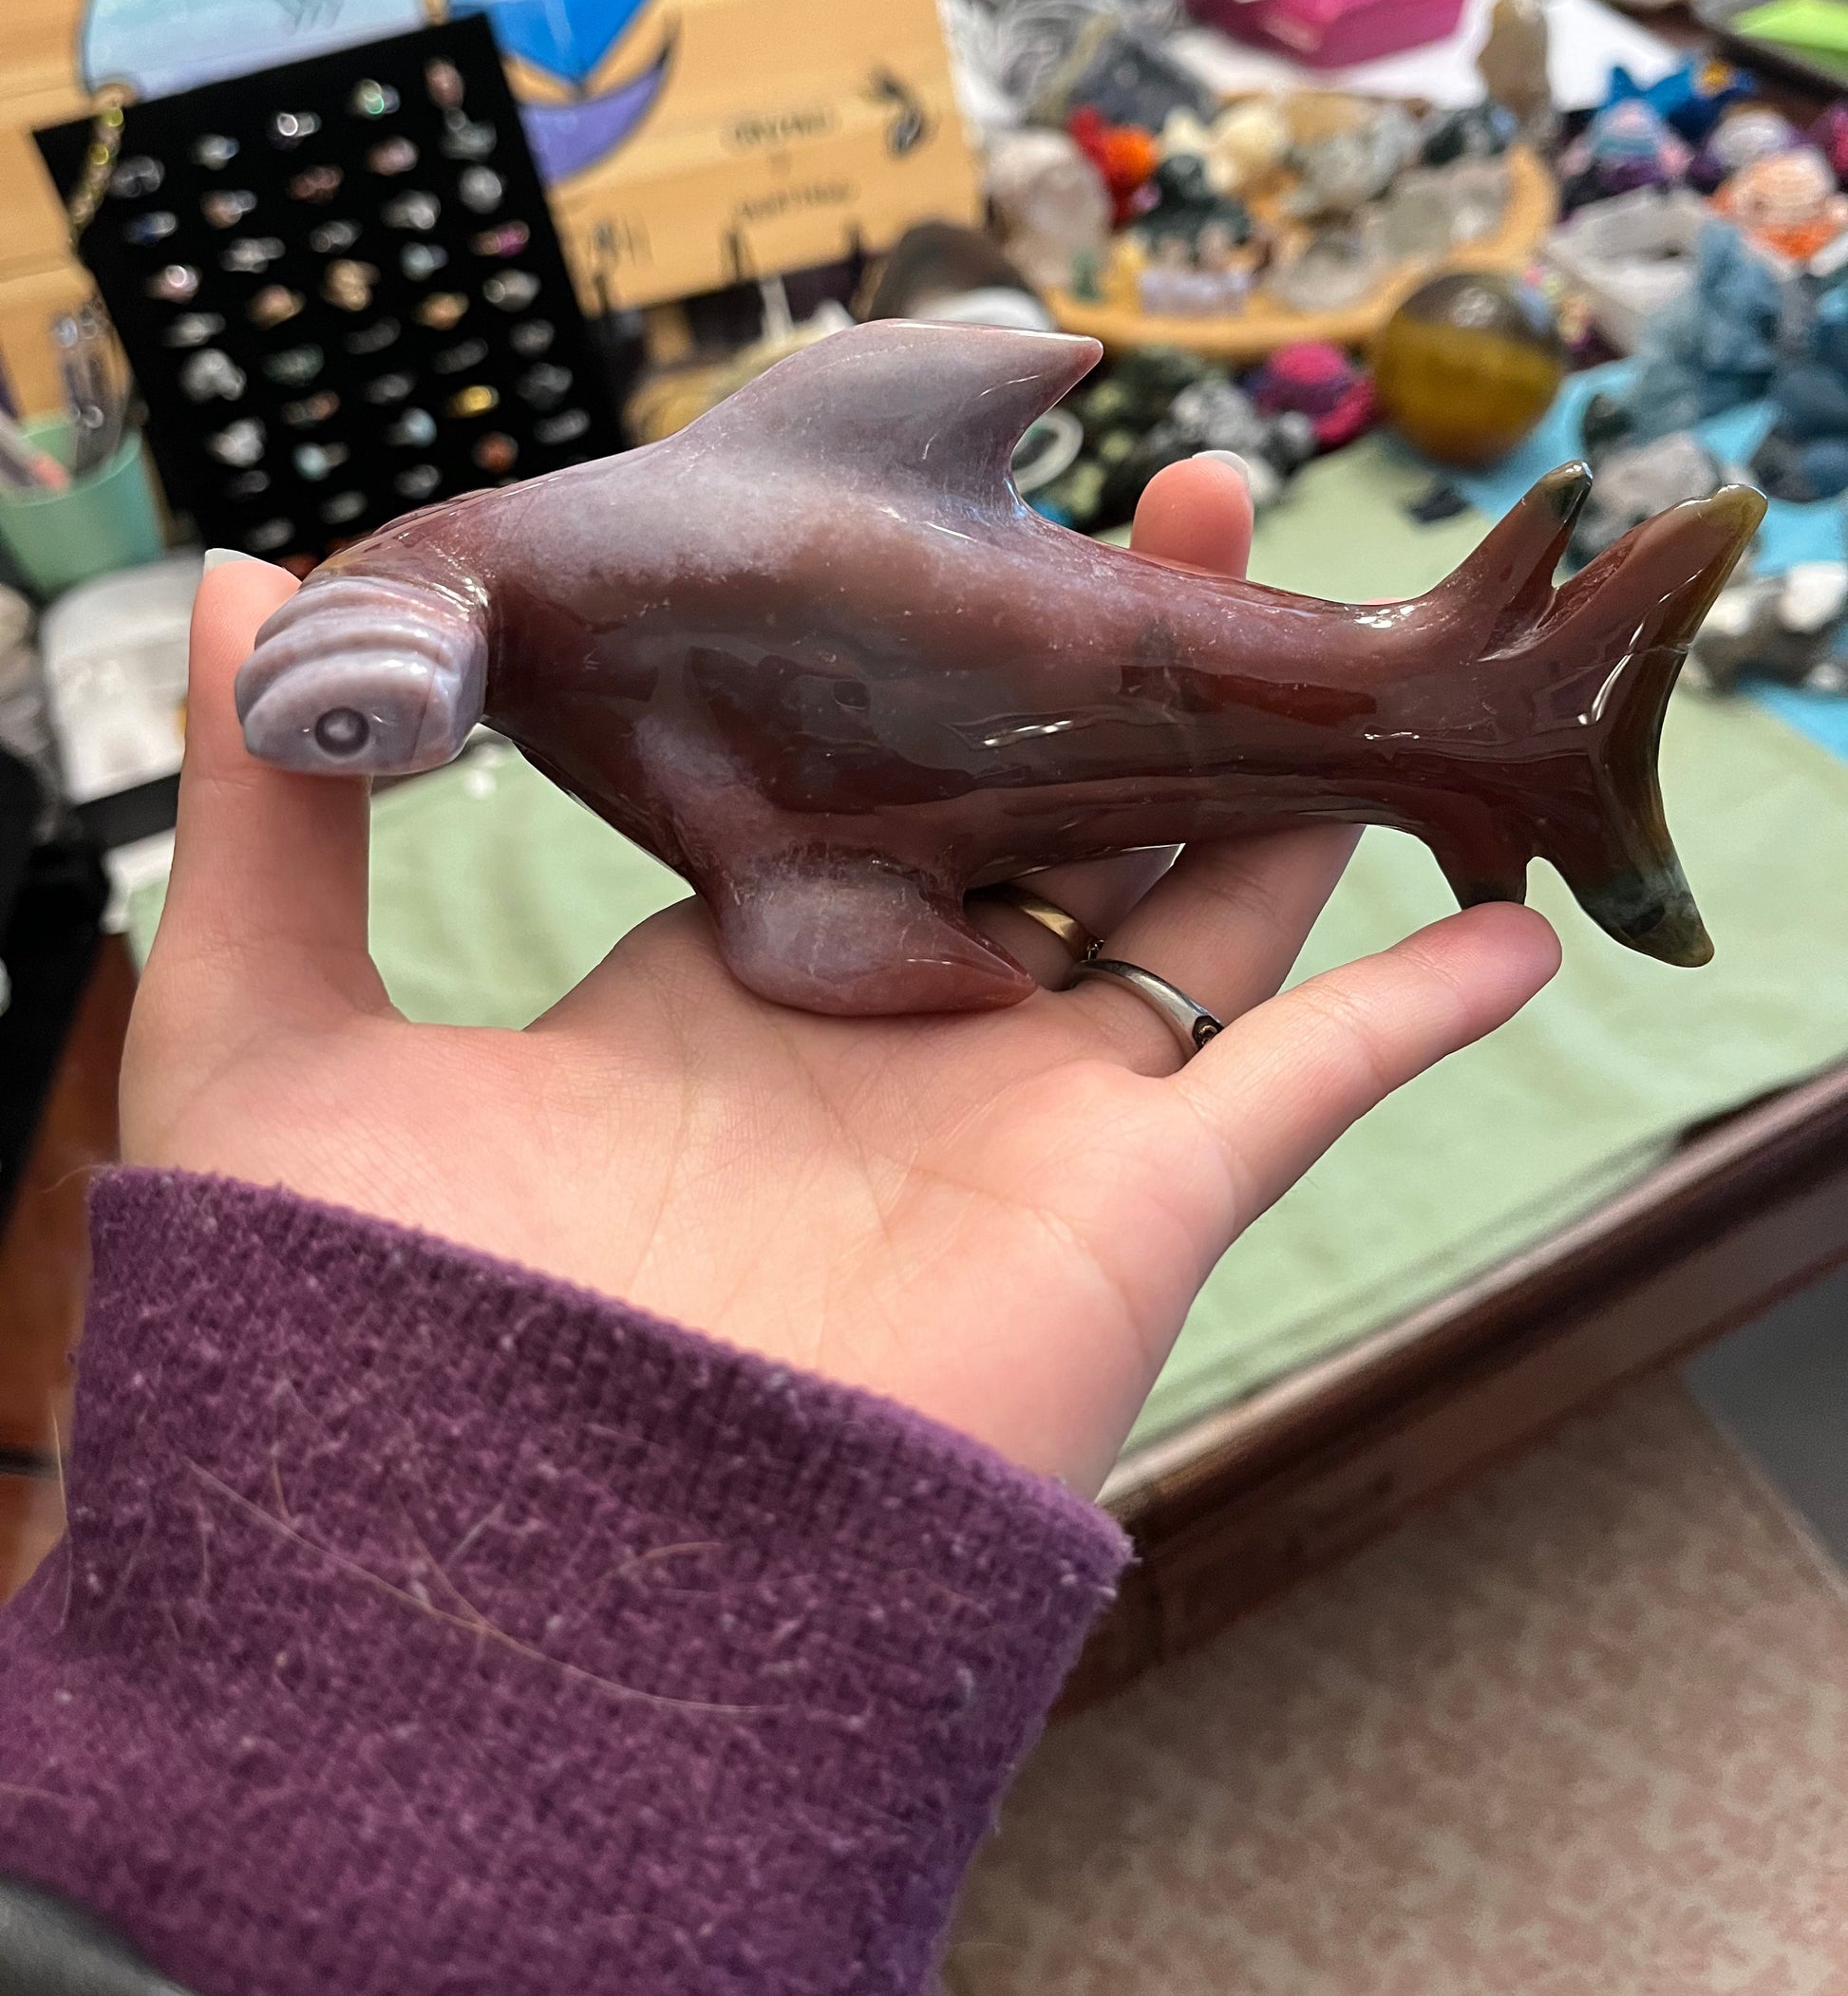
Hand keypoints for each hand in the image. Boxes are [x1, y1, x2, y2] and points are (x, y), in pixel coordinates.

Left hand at [124, 458, 1558, 1495]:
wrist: (496, 1598)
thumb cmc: (362, 1331)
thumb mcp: (274, 1034)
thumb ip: (270, 813)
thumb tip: (237, 583)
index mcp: (724, 992)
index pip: (858, 792)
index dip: (918, 664)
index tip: (965, 523)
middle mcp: (894, 1043)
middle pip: (1056, 814)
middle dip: (1127, 671)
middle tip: (1186, 497)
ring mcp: (1022, 1121)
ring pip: (1199, 907)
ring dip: (1283, 772)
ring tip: (1342, 622)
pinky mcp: (1127, 1210)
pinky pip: (1308, 1090)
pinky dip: (1420, 1019)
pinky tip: (1518, 936)